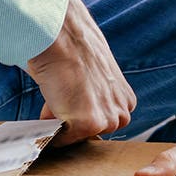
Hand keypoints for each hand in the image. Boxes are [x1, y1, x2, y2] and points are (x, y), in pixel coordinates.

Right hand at [27, 0, 135, 146]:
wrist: (63, 36)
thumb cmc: (74, 49)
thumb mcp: (95, 76)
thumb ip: (92, 96)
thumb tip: (73, 107)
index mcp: (125, 101)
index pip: (102, 123)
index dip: (81, 113)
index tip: (70, 99)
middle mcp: (121, 113)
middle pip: (91, 133)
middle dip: (73, 120)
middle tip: (60, 96)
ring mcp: (106, 120)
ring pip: (77, 137)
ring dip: (62, 123)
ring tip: (56, 95)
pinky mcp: (88, 123)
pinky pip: (62, 139)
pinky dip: (49, 128)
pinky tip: (50, 102)